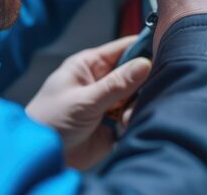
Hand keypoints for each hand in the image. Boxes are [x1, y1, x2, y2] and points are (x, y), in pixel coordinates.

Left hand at [25, 36, 151, 169]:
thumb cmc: (50, 121)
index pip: (124, 48)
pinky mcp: (114, 125)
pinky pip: (134, 117)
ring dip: (135, 107)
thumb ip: (116, 84)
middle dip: (141, 86)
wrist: (43, 159)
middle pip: (136, 74)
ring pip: (138, 97)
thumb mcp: (84, 100)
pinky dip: (133, 122)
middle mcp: (102, 81)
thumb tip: (145, 63)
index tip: (164, 54)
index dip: (145, 49)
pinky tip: (123, 130)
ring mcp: (109, 103)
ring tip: (123, 120)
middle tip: (138, 97)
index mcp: (90, 65)